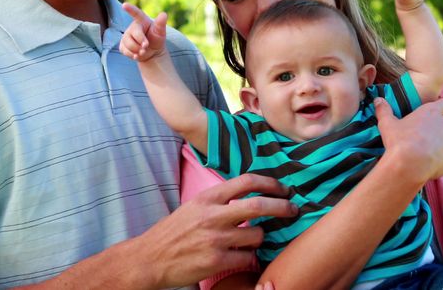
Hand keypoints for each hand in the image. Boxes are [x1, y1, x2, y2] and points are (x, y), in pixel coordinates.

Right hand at [120, 3, 168, 61]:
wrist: (152, 52)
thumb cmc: (156, 39)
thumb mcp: (160, 32)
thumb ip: (160, 24)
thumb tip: (163, 14)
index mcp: (142, 21)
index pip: (136, 13)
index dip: (130, 9)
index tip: (124, 5)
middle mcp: (132, 27)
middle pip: (134, 34)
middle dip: (141, 41)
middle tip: (146, 46)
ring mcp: (126, 36)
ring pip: (128, 43)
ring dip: (137, 50)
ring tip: (143, 51)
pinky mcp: (122, 45)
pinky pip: (125, 50)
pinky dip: (132, 55)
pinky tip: (137, 55)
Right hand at [138, 174, 297, 287]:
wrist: (149, 258)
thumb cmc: (173, 233)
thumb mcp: (193, 206)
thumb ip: (219, 200)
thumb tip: (250, 195)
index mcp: (207, 198)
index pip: (246, 181)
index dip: (270, 183)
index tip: (283, 188)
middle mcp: (212, 215)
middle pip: (259, 205)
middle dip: (282, 206)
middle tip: (293, 209)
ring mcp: (215, 238)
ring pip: (257, 235)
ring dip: (260, 238)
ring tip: (251, 241)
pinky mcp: (216, 260)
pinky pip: (248, 257)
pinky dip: (250, 258)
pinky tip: (242, 257)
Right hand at [374, 98, 442, 183]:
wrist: (409, 165)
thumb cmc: (399, 141)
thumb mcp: (387, 124)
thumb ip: (384, 110)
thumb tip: (378, 100)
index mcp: (432, 112)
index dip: (441, 109)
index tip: (434, 116)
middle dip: (439, 131)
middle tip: (424, 140)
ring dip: (442, 147)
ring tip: (426, 155)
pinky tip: (430, 166)